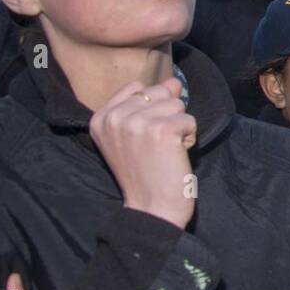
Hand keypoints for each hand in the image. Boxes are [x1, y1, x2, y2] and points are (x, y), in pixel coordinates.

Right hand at [89, 77, 196, 228]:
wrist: (151, 208)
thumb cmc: (145, 173)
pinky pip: (189, 119)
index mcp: (100, 117)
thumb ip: (147, 104)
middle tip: (157, 146)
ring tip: (166, 151)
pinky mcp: (162, 130)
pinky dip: (190, 138)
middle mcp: (114, 117)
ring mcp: (136, 122)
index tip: (144, 137)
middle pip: (159, 92)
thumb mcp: (133, 136)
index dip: (152, 108)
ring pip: (177, 104)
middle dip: (168, 116)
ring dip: (180, 128)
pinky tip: (175, 155)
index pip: (137, 87)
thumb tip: (173, 81)